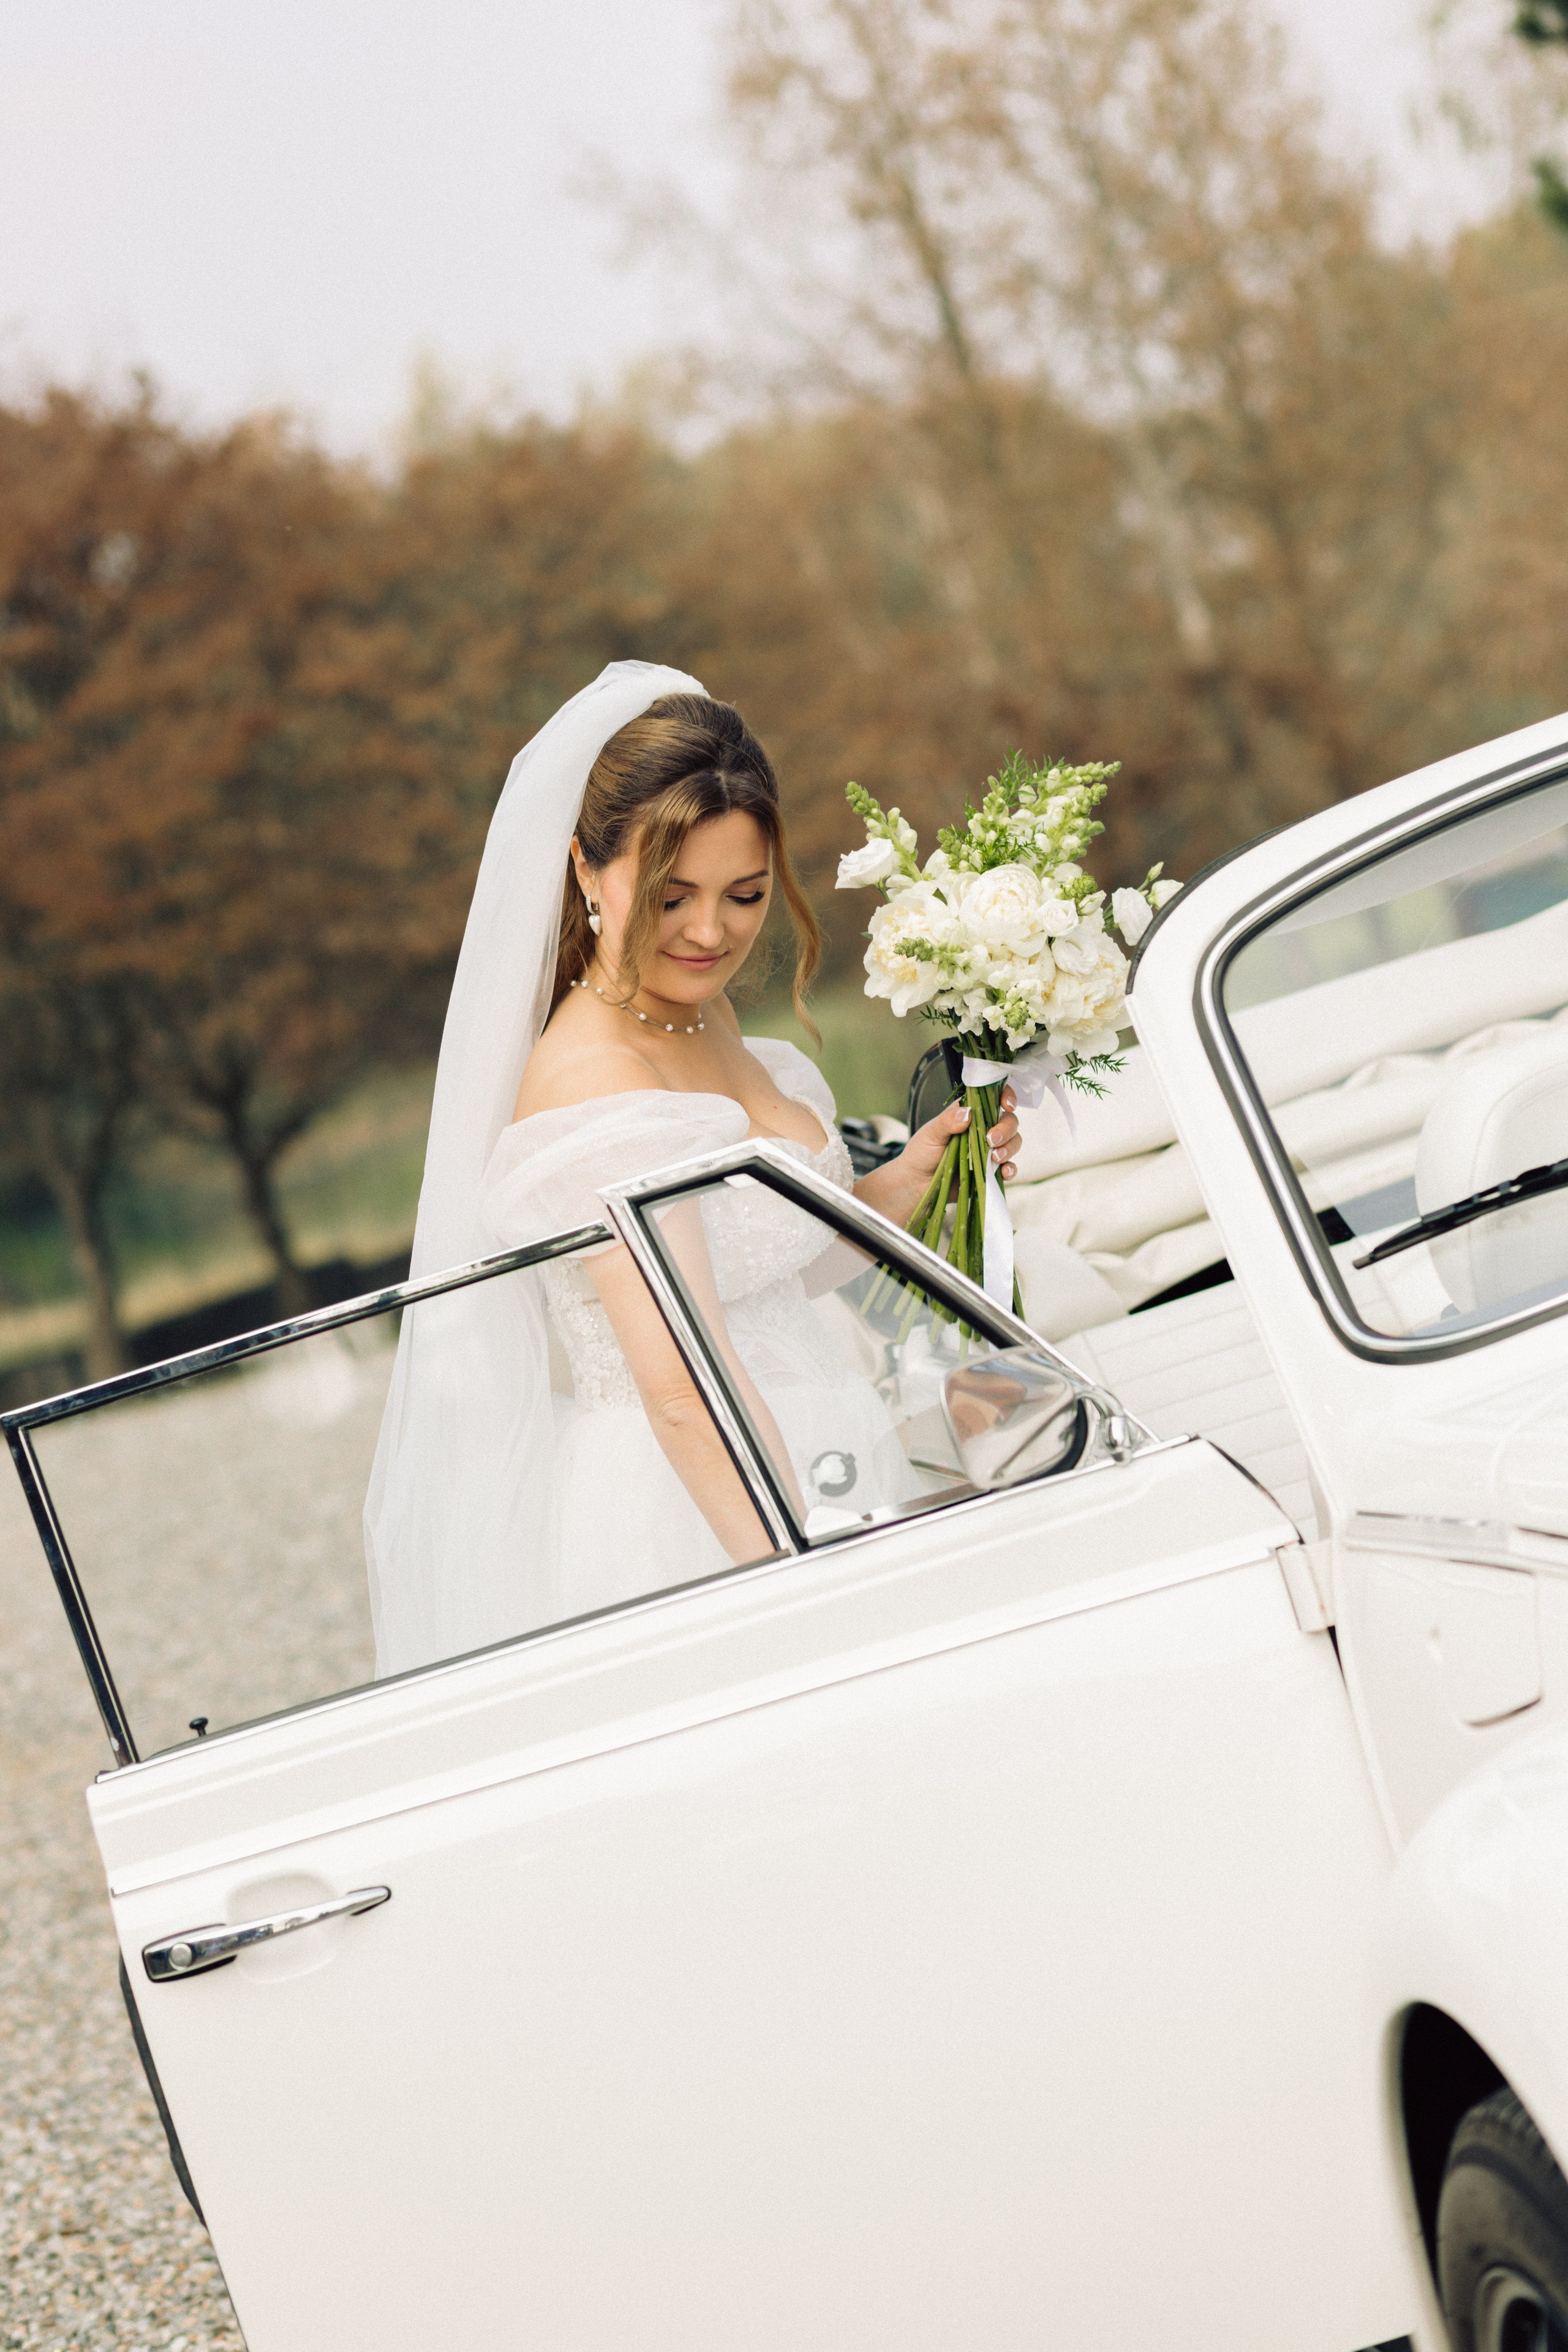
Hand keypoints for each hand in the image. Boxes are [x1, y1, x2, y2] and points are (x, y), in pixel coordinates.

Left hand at [854, 1084, 1020, 1225]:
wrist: (916, 1184)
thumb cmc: (921, 1153)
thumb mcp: (931, 1133)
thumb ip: (948, 1121)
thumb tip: (967, 1113)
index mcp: (969, 1113)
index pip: (994, 1098)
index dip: (1006, 1097)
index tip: (1007, 1105)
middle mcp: (983, 1129)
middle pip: (1009, 1121)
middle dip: (1006, 1128)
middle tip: (991, 1139)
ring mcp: (989, 1150)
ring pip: (1013, 1142)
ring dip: (1009, 1147)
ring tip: (994, 1157)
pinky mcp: (991, 1171)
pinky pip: (1009, 1167)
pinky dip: (1011, 1169)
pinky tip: (1004, 1172)